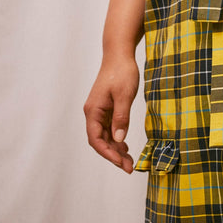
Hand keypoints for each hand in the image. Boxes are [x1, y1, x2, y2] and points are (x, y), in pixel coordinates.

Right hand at [84, 54, 139, 173]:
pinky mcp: (107, 108)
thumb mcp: (125, 95)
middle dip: (114, 156)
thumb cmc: (122, 72)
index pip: (96, 139)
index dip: (108, 154)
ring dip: (116, 149)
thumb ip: (122, 117)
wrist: (119, 55)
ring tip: (130, 161)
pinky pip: (109, 128)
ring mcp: (99, 111)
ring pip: (105, 136)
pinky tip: (125, 147)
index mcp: (93, 111)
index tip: (121, 164)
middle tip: (129, 168)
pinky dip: (117, 139)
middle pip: (100, 141)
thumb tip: (119, 140)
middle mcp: (93, 113)